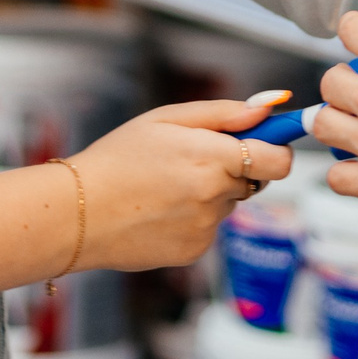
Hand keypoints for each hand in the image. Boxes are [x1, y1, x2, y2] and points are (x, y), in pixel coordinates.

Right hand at [70, 100, 294, 271]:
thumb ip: (224, 113)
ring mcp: (206, 229)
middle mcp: (216, 197)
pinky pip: (208, 227)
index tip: (266, 141)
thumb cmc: (117, 158)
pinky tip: (160, 209)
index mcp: (213, 158)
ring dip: (210, 192)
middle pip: (254, 180)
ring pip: (227, 203)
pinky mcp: (194, 252)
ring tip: (165, 185)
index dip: (277, 147)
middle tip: (191, 159)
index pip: (280, 160)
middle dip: (234, 167)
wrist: (77, 213)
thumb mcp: (167, 119)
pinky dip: (193, 218)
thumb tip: (270, 107)